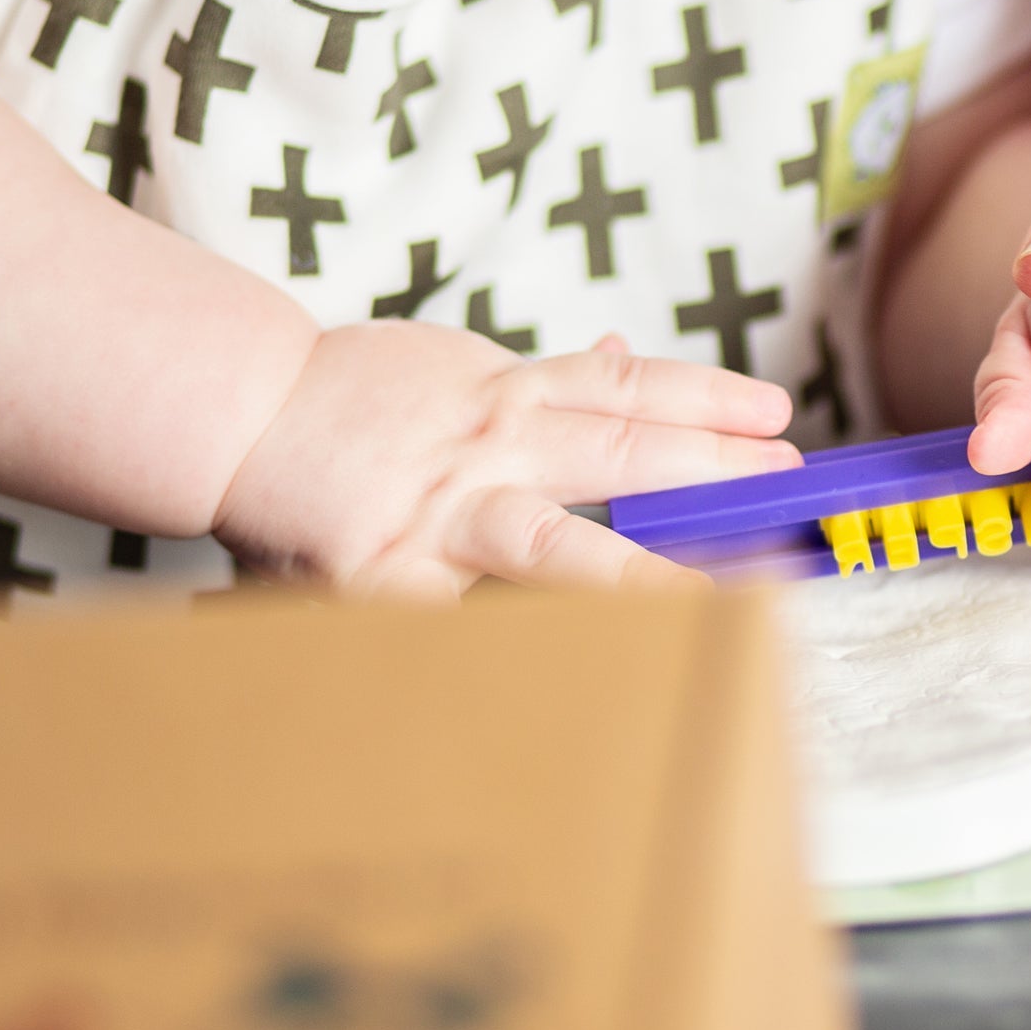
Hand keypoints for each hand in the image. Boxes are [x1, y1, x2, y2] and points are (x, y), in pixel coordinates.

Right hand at [211, 320, 798, 600]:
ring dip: (647, 571)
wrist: (241, 414)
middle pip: (616, 453)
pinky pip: (474, 622)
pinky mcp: (395, 580)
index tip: (776, 416)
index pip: (624, 392)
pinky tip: (597, 677)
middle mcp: (487, 447)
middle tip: (789, 482)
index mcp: (506, 395)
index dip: (705, 400)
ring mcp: (444, 515)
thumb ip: (543, 379)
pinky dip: (530, 647)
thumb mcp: (454, 367)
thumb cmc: (352, 403)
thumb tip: (623, 352)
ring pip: (558, 544)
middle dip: (708, 469)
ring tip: (725, 593)